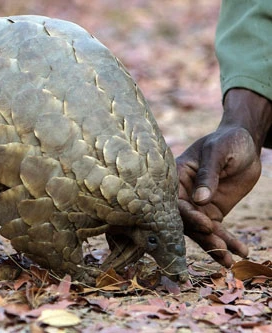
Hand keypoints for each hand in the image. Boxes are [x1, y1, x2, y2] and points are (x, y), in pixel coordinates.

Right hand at [176, 89, 271, 266]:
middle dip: (203, 237)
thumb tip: (200, 199)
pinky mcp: (212, 213)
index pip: (176, 202)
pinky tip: (241, 252)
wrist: (244, 144)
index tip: (206, 225)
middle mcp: (182, 195)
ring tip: (229, 260)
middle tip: (220, 250)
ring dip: (215, 246)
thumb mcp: (217, 152)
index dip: (188, 215)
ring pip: (202, 231)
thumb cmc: (226, 142)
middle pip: (187, 221)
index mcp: (176, 178)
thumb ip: (208, 174)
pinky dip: (229, 242)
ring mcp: (197, 207)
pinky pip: (218, 231)